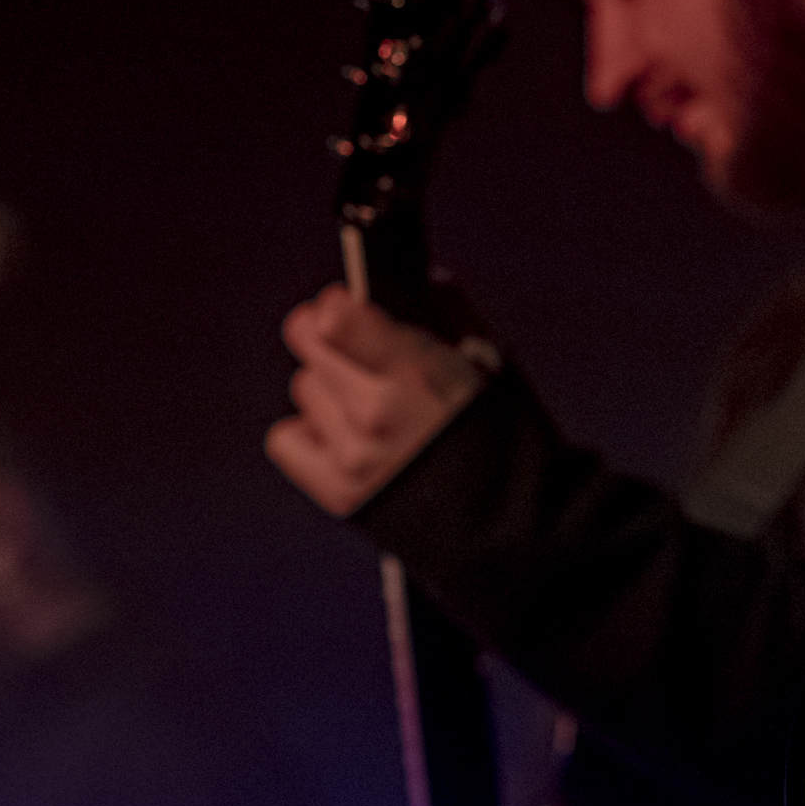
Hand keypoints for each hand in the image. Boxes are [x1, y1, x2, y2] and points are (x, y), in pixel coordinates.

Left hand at [265, 284, 486, 516]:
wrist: (515, 522)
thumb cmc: (509, 436)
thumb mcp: (492, 360)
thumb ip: (447, 314)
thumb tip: (415, 283)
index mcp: (417, 374)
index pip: (335, 319)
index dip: (336, 305)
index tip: (343, 304)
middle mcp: (376, 413)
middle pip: (311, 348)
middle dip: (331, 340)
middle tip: (350, 345)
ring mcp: (354, 455)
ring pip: (305, 390)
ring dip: (331, 388)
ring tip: (368, 403)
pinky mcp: (339, 490)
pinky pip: (288, 439)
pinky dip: (311, 432)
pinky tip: (344, 434)